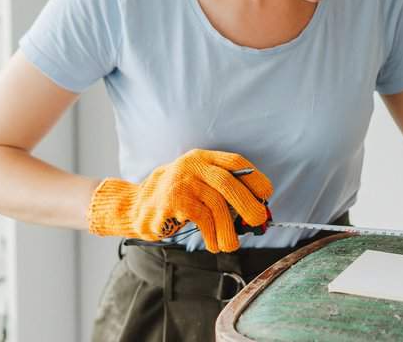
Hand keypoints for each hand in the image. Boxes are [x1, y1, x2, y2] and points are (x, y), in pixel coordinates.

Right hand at [86, 149, 272, 252]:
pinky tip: (213, 243)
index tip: (267, 192)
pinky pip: (201, 218)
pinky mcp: (171, 201)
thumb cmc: (173, 198)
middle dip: (248, 203)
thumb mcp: (196, 185)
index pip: (234, 161)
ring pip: (216, 204)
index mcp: (201, 158)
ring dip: (228, 228)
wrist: (134, 207)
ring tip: (231, 243)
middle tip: (259, 219)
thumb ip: (219, 192)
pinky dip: (212, 234)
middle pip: (227, 182)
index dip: (254, 176)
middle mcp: (191, 165)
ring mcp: (180, 181)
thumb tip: (254, 209)